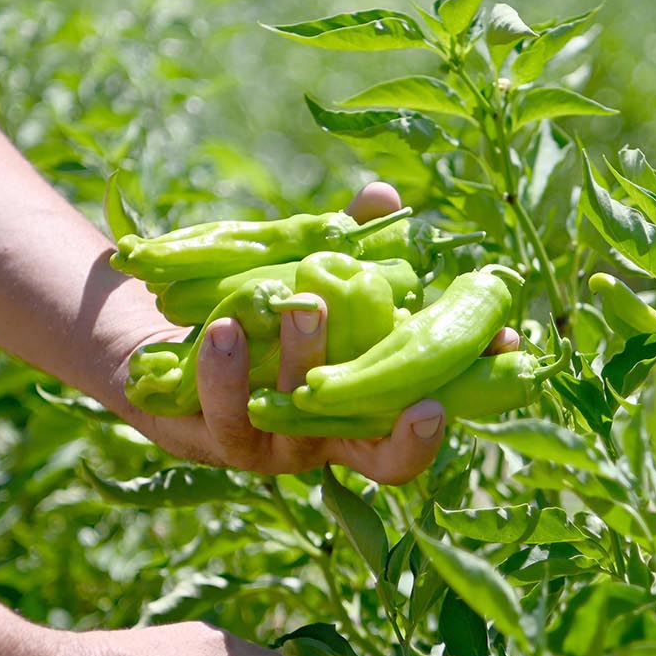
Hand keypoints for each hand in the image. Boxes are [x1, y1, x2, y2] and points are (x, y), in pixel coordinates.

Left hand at [123, 182, 517, 483]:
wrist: (150, 346)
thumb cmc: (247, 311)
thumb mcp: (302, 273)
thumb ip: (348, 242)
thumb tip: (383, 197)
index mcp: (368, 403)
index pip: (434, 410)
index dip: (477, 385)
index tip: (505, 345)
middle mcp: (331, 440)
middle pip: (386, 457)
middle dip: (408, 431)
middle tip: (424, 400)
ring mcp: (275, 449)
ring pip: (301, 422)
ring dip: (307, 359)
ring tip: (303, 302)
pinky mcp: (213, 441)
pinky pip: (225, 414)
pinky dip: (228, 369)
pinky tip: (226, 326)